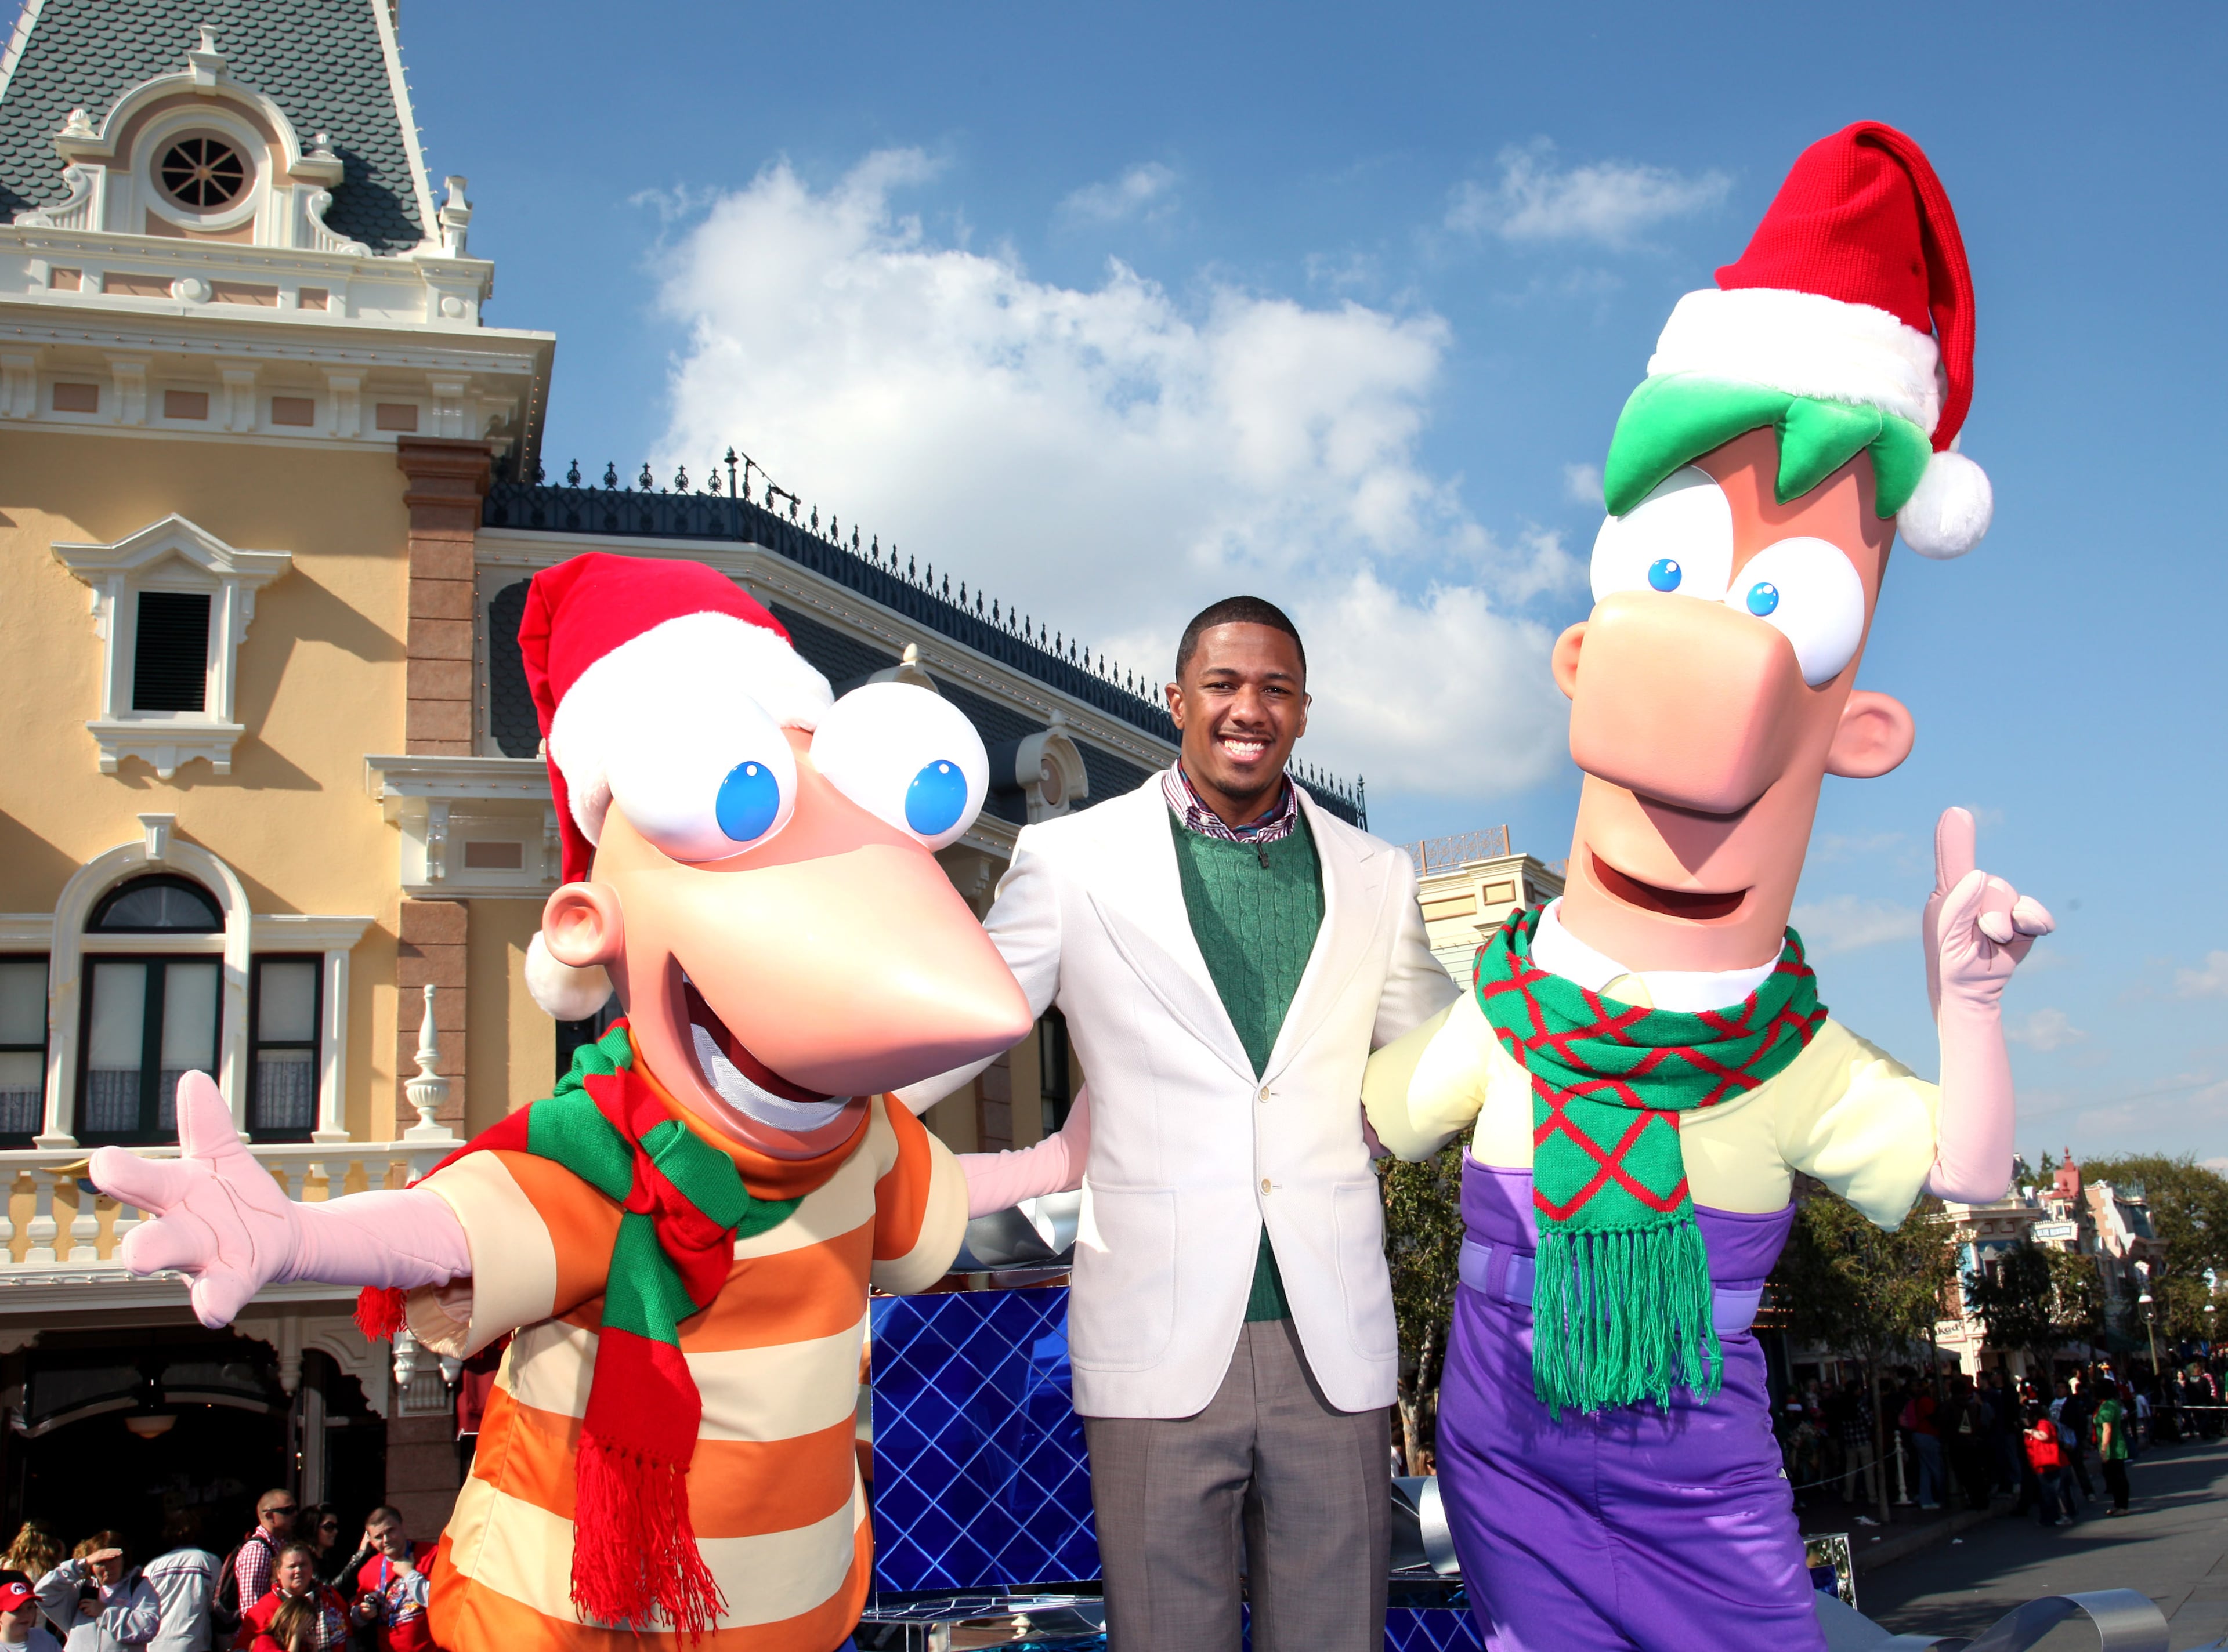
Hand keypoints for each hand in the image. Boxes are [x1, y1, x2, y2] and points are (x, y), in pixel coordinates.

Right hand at [89, 1071, 303, 1327]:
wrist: (278, 1231)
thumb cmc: (232, 1194)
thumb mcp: (221, 1154)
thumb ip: (206, 1122)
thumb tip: (193, 1078)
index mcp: (173, 1193)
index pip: (141, 1180)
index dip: (121, 1170)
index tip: (105, 1159)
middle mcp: (178, 1230)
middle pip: (153, 1237)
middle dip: (140, 1244)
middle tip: (129, 1249)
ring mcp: (203, 1260)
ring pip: (180, 1266)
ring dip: (166, 1269)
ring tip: (146, 1269)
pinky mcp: (233, 1279)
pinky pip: (220, 1293)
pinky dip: (214, 1302)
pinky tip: (211, 1311)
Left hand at [1923, 807, 2052, 1017]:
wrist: (1972, 990)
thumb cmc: (1949, 961)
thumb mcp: (1947, 935)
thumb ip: (1958, 904)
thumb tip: (1979, 875)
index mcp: (1950, 892)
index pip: (1953, 861)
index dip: (1955, 837)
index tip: (1955, 812)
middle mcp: (1976, 894)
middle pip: (1991, 885)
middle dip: (1986, 914)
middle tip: (1978, 936)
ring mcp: (2002, 907)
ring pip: (2012, 898)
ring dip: (2004, 924)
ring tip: (1991, 941)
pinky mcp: (2023, 923)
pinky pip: (2036, 914)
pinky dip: (2034, 922)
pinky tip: (2023, 933)